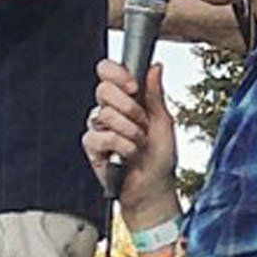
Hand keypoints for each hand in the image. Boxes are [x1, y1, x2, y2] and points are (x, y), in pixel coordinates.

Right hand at [84, 60, 177, 220]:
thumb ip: (156, 94)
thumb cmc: (160, 159)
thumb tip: (155, 67)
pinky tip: (126, 155)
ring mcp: (99, 128)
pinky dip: (120, 146)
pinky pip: (100, 137)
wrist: (154, 188)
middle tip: (142, 123)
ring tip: (138, 144)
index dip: (117, 74)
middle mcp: (110, 111)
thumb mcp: (164, 122)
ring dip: (129, 132)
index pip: (107, 72)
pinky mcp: (92, 147)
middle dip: (129, 108)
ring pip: (104, 114)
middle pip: (103, 89)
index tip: (133, 87)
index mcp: (126, 99)